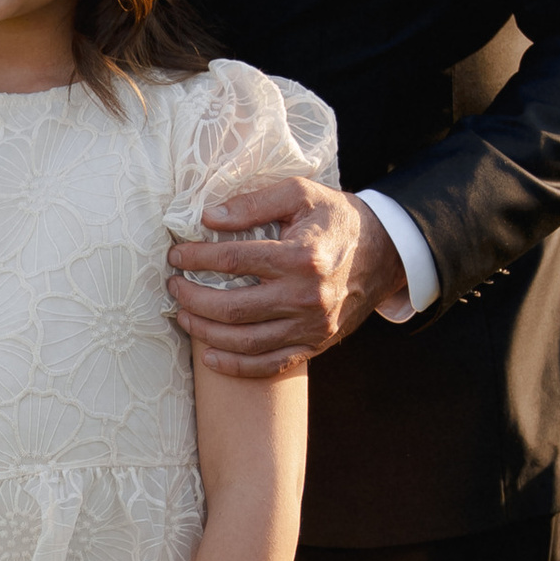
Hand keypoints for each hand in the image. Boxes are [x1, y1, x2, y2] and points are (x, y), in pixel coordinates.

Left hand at [166, 178, 402, 374]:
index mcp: (301, 256)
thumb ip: (254, 203)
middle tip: (173, 287)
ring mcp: (312, 326)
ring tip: (183, 315)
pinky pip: (270, 365)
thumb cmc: (336, 219)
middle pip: (232, 308)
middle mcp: (306, 297)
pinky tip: (210, 357)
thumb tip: (209, 216)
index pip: (233, 260)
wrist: (386, 253)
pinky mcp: (316, 344)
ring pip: (245, 342)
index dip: (197, 258)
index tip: (176, 255)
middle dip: (192, 298)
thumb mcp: (301, 194)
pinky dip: (236, 367)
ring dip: (205, 332)